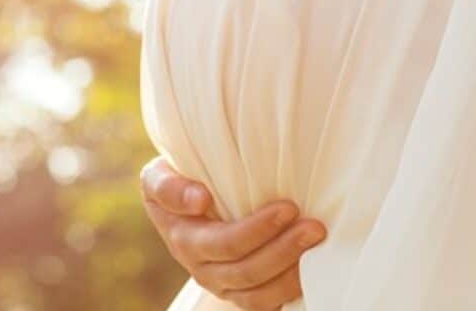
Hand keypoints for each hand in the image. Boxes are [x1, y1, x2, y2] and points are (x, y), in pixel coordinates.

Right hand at [140, 157, 326, 309]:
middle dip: (284, 249)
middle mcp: (201, 268)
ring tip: (317, 244)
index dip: (256, 230)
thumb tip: (199, 200)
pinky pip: (265, 303)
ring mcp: (222, 283)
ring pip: (257, 293)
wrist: (186, 199)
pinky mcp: (240, 291)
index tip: (288, 208)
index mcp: (184, 239)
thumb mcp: (158, 176)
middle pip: (245, 270)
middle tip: (315, 227)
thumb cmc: (179, 180)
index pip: (223, 244)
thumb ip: (169, 186)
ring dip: (291, 272)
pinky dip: (289, 289)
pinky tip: (310, 268)